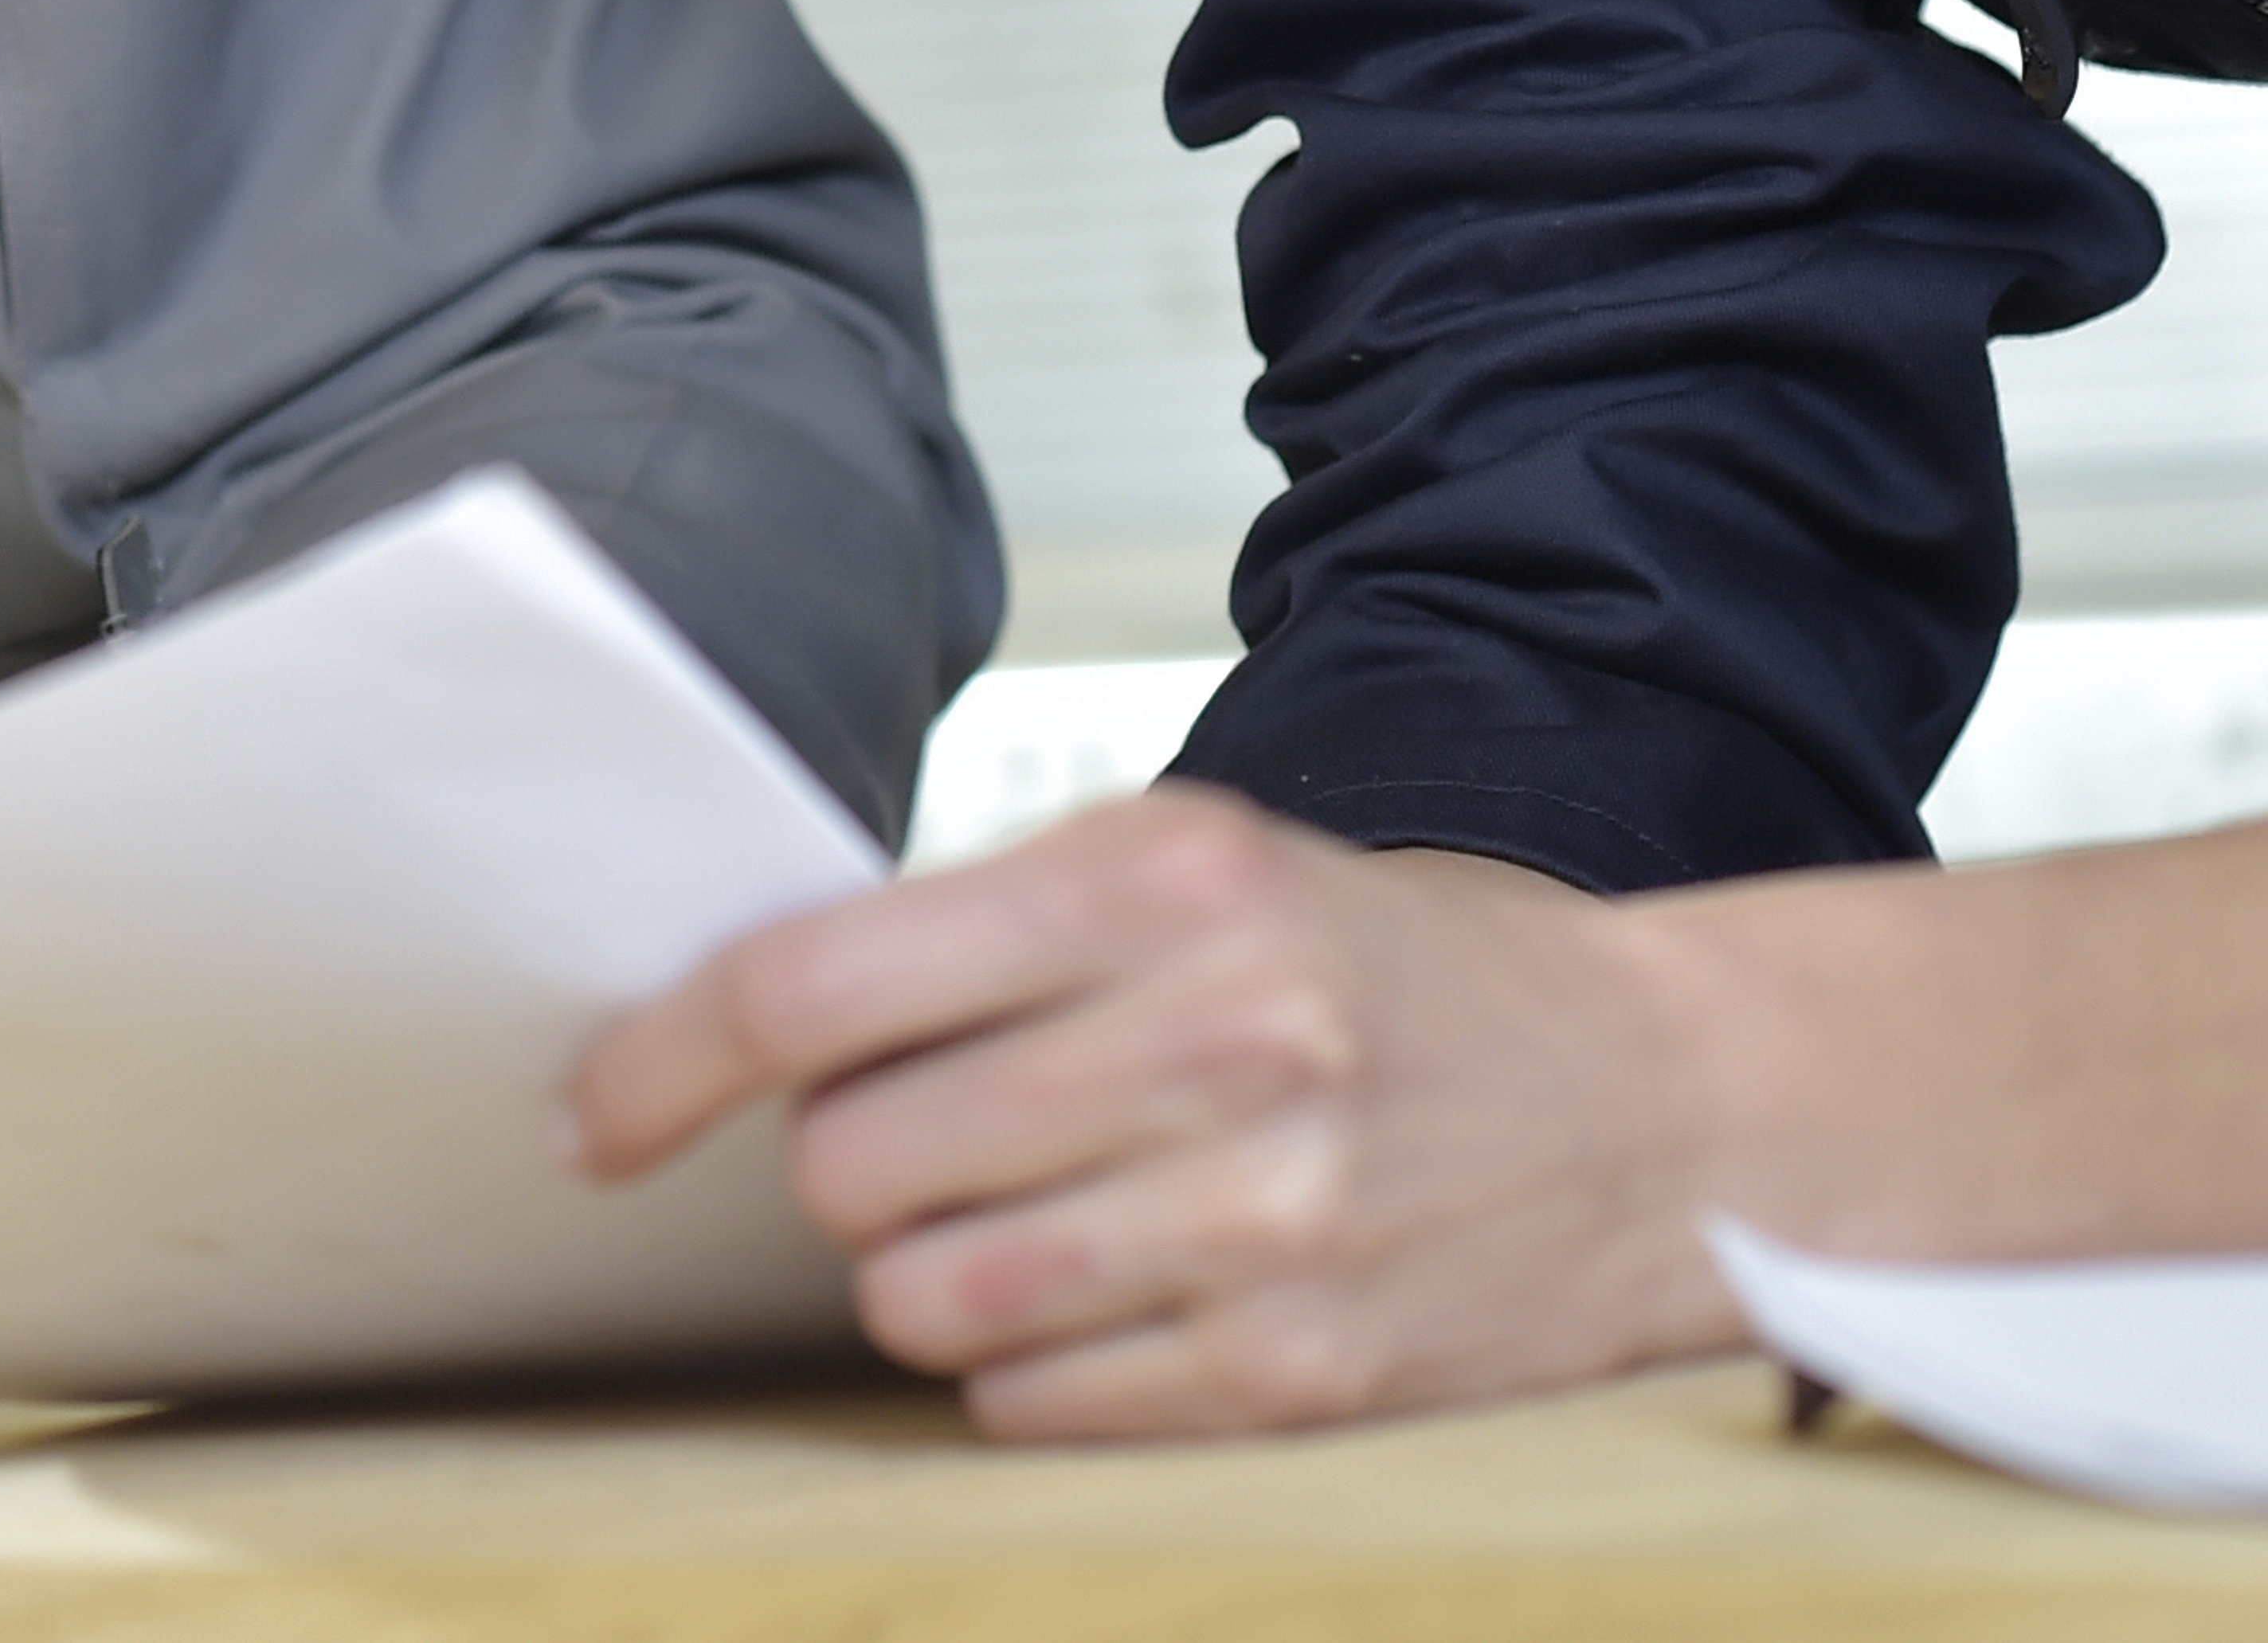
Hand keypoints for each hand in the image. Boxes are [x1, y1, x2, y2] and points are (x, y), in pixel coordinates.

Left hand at [567, 788, 1744, 1438]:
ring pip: (923, 1301)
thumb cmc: (1393, 976)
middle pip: (853, 1164)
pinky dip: (1031, 1365)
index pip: (817, 986)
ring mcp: (1264, 1223)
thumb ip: (990, 925)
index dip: (669, 1060)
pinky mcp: (1300, 1376)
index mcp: (1164, 881)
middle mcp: (1214, 1044)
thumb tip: (755, 1023)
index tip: (602, 1111)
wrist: (1665, 1104)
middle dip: (849, 1167)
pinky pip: (1030, 1403)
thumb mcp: (1202, 863)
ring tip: (1035, 1215)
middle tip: (934, 1136)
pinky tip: (1125, 1293)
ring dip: (930, 1274)